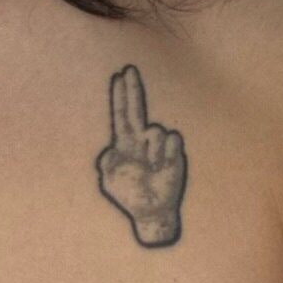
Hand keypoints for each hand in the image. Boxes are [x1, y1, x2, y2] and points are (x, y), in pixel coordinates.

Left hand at [96, 63, 186, 245]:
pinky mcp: (175, 153)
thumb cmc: (129, 196)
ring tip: (150, 170)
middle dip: (133, 89)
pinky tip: (163, 168)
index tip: (119, 76)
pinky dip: (166, 154)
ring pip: (154, 132)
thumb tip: (110, 151)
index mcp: (124, 144)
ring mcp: (159, 146)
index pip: (121, 114)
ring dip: (151, 153)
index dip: (120, 95)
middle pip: (137, 109)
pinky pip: (171, 140)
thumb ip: (107, 164)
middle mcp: (141, 140)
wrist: (151, 213)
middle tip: (129, 68)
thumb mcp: (109, 180)